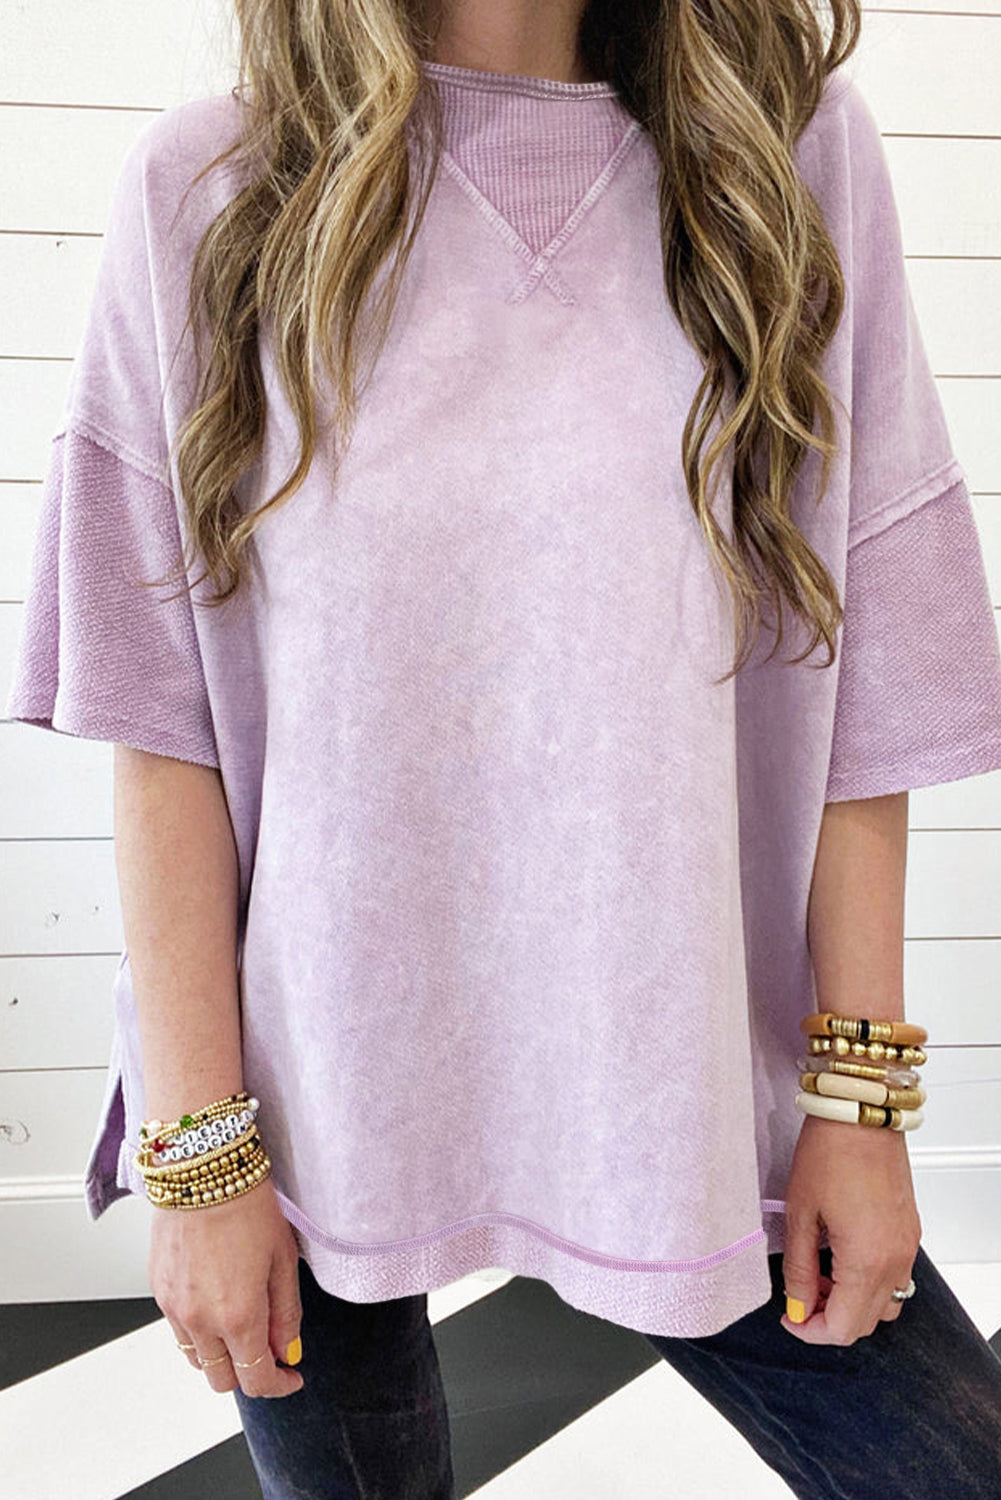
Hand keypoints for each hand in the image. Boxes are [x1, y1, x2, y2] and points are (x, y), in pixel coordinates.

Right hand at [149, 1175, 304, 1396]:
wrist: (202, 1169)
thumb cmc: (246, 1204)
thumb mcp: (282, 1259)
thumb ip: (286, 1313)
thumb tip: (288, 1349)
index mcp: (238, 1316)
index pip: (256, 1380)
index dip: (278, 1385)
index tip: (290, 1376)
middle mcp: (201, 1321)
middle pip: (222, 1380)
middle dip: (249, 1373)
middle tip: (269, 1349)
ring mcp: (174, 1308)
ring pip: (197, 1360)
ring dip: (221, 1355)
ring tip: (241, 1324)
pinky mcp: (158, 1291)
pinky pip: (178, 1330)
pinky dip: (198, 1331)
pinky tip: (216, 1302)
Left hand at [779, 1112, 921, 1344]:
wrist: (861, 1112)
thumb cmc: (829, 1152)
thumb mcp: (801, 1213)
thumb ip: (798, 1268)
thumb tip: (797, 1305)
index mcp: (867, 1260)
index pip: (843, 1327)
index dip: (811, 1331)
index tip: (789, 1317)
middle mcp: (896, 1260)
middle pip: (867, 1323)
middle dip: (830, 1319)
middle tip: (800, 1296)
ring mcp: (907, 1247)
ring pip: (886, 1303)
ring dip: (853, 1303)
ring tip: (820, 1276)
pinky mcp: (909, 1231)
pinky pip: (895, 1277)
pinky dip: (869, 1282)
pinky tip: (840, 1257)